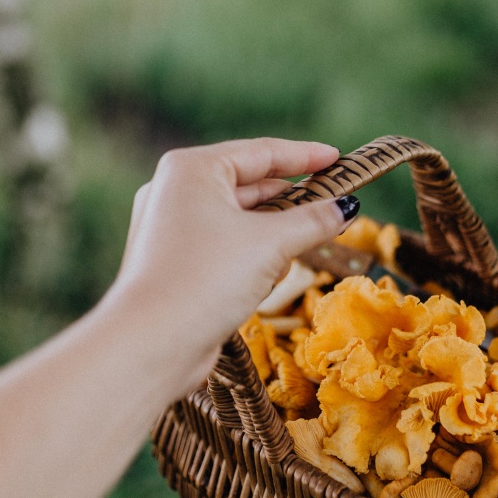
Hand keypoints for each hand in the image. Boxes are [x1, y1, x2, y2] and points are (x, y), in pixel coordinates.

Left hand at [107, 138, 355, 396]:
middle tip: (334, 200)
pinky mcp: (175, 261)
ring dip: (275, 231)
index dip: (305, 156)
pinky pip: (225, 244)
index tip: (338, 158)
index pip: (260, 152)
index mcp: (191, 169)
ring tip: (310, 239)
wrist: (150, 344)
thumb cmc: (206, 279)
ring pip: (238, 218)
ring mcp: (172, 227)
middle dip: (293, 198)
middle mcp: (175, 190)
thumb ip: (313, 221)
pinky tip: (273, 275)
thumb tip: (347, 208)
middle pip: (249, 184)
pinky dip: (252, 253)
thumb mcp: (270, 245)